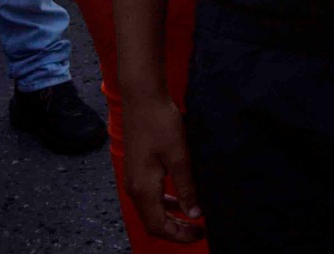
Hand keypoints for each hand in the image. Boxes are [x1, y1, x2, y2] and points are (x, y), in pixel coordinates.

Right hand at [122, 93, 203, 242]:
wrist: (142, 98)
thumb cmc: (160, 123)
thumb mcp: (179, 155)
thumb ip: (186, 186)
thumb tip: (194, 214)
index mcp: (143, 188)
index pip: (158, 226)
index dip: (178, 235)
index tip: (199, 235)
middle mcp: (134, 187)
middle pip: (153, 221)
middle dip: (176, 229)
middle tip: (199, 230)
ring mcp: (134, 178)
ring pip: (152, 208)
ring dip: (171, 215)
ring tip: (193, 216)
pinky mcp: (138, 168)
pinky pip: (151, 194)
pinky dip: (166, 201)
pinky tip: (182, 195)